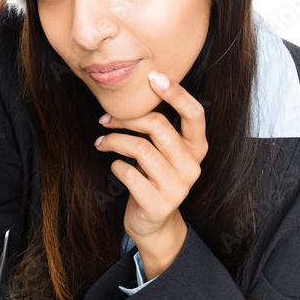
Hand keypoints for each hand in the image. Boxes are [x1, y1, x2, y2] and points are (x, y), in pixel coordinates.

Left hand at [94, 70, 207, 246]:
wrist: (154, 223)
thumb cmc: (154, 178)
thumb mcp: (164, 152)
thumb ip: (159, 128)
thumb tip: (133, 94)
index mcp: (197, 148)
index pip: (194, 114)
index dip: (175, 92)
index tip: (153, 77)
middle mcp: (192, 166)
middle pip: (158, 126)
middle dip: (127, 118)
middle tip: (106, 119)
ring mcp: (178, 187)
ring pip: (140, 148)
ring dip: (114, 141)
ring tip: (101, 142)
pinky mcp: (159, 204)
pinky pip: (128, 173)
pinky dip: (115, 165)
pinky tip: (114, 166)